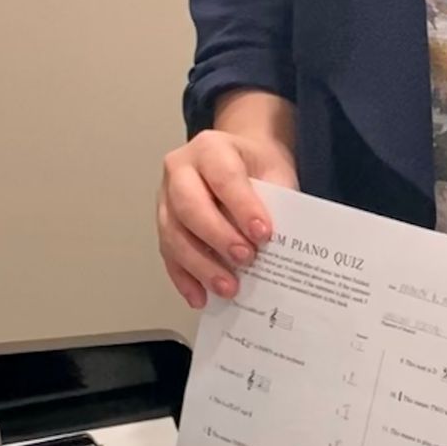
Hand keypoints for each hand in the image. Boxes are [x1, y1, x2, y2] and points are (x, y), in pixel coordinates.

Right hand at [156, 125, 296, 308]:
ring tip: (228, 287)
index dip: (243, 207)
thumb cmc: (257, 164)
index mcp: (210, 148)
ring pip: (173, 234)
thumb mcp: (274, 170)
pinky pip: (168, 254)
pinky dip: (184, 278)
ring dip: (200, 265)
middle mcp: (180, 169)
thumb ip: (277, 199)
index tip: (264, 233)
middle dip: (218, 237)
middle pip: (189, 206)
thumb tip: (282, 241)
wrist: (240, 157)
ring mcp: (165, 197)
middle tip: (246, 259)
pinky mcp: (164, 224)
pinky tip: (201, 297)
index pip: (224, 178)